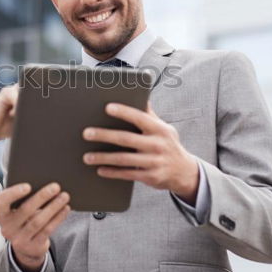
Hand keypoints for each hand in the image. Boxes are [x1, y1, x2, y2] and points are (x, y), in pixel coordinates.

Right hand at [0, 182, 70, 271]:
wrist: (26, 248)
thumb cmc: (23, 220)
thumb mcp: (18, 211)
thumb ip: (24, 200)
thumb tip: (44, 185)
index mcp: (1, 215)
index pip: (1, 202)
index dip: (13, 193)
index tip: (28, 185)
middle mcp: (7, 228)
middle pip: (25, 210)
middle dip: (42, 197)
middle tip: (56, 186)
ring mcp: (19, 240)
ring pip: (38, 221)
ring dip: (53, 207)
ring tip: (64, 196)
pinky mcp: (32, 247)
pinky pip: (47, 230)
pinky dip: (58, 218)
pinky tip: (65, 208)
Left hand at [82, 101, 199, 204]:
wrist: (184, 171)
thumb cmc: (167, 144)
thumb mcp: (163, 128)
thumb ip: (149, 114)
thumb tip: (140, 94)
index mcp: (159, 129)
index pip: (139, 118)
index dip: (124, 112)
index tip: (107, 108)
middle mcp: (158, 145)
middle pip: (126, 139)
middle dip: (104, 135)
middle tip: (86, 133)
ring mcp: (154, 162)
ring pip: (124, 159)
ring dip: (103, 157)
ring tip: (87, 156)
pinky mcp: (151, 177)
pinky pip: (127, 174)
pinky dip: (112, 172)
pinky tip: (100, 170)